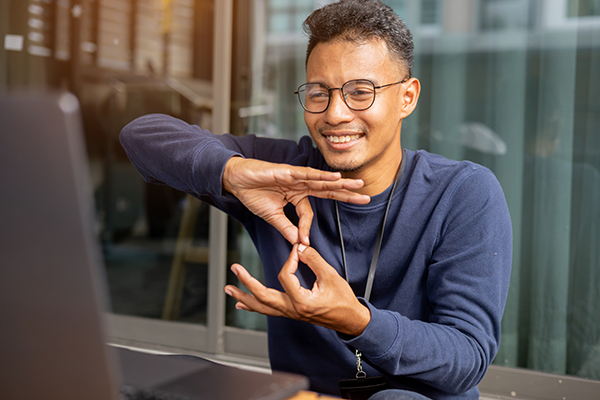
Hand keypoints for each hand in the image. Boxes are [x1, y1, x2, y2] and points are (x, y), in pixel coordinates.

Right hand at [222, 157, 369, 244]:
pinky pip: (308, 175)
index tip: (304, 242)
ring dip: (341, 184)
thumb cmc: (252, 194)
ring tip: (358, 185)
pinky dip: (322, 176)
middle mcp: (300, 185)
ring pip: (323, 181)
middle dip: (347, 194)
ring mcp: (295, 177)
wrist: (235, 180)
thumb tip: (298, 242)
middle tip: (366, 197)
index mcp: (296, 195)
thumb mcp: (272, 216)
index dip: (308, 228)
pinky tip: (336, 178)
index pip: (309, 212)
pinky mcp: (287, 172)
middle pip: (328, 190)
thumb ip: (286, 227)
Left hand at [224, 244, 370, 335]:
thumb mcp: (331, 276)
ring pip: (261, 307)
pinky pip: (268, 311)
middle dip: (246, 282)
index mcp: (301, 302)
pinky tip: (242, 304)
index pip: (285, 276)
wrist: (349, 320)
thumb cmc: (343, 300)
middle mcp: (292, 310)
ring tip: (229, 289)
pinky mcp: (291, 313)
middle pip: (262, 297)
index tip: (298, 249)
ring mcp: (290, 314)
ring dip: (244, 297)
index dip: (291, 259)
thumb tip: (299, 247)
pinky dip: (254, 306)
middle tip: (235, 269)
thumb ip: (314, 260)